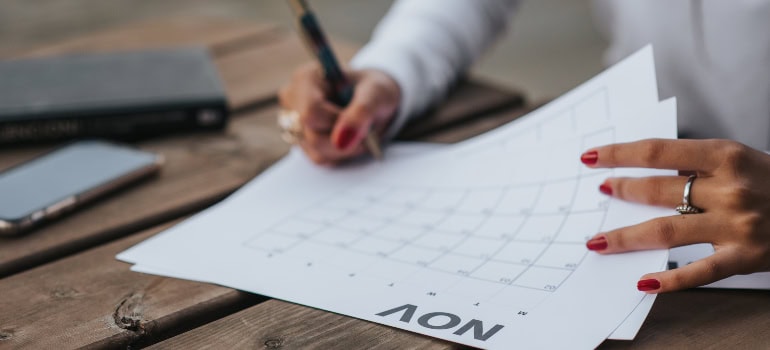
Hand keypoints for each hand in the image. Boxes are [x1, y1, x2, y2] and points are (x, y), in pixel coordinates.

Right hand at [278, 63, 400, 164]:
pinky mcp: (301, 141)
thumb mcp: (376, 93)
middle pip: (313, 136)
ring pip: (317, 151)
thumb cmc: (374, 90)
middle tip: (365, 128)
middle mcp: (293, 99)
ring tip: (359, 132)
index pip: (311, 112)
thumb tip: (341, 140)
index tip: (360, 118)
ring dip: (346, 148)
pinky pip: (320, 159)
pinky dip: (341, 154)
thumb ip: (361, 113)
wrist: (375, 99)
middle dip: (345, 139)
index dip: (338, 123)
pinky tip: (349, 139)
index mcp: (306, 78)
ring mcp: (294, 122)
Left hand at [581, 139, 769, 292]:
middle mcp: (730, 188)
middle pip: (658, 190)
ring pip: (666, 231)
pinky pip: (699, 272)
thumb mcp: (743, 160)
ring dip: (627, 236)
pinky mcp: (746, 258)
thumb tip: (649, 172)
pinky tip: (643, 282)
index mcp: (726, 156)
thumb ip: (700, 165)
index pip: (657, 151)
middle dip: (622, 190)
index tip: (591, 156)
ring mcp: (737, 225)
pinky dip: (669, 280)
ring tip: (599, 241)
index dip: (619, 153)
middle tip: (600, 192)